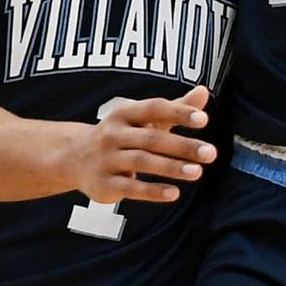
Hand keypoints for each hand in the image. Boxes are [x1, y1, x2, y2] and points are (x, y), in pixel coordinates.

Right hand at [71, 84, 215, 205]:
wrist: (75, 157)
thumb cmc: (122, 135)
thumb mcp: (144, 119)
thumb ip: (175, 108)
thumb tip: (204, 92)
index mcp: (125, 113)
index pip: (154, 108)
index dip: (178, 112)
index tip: (204, 119)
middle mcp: (113, 134)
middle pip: (152, 138)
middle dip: (183, 146)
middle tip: (211, 153)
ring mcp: (107, 159)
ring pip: (142, 162)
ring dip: (172, 167)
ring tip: (197, 172)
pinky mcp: (104, 184)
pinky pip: (131, 188)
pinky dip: (153, 191)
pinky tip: (174, 193)